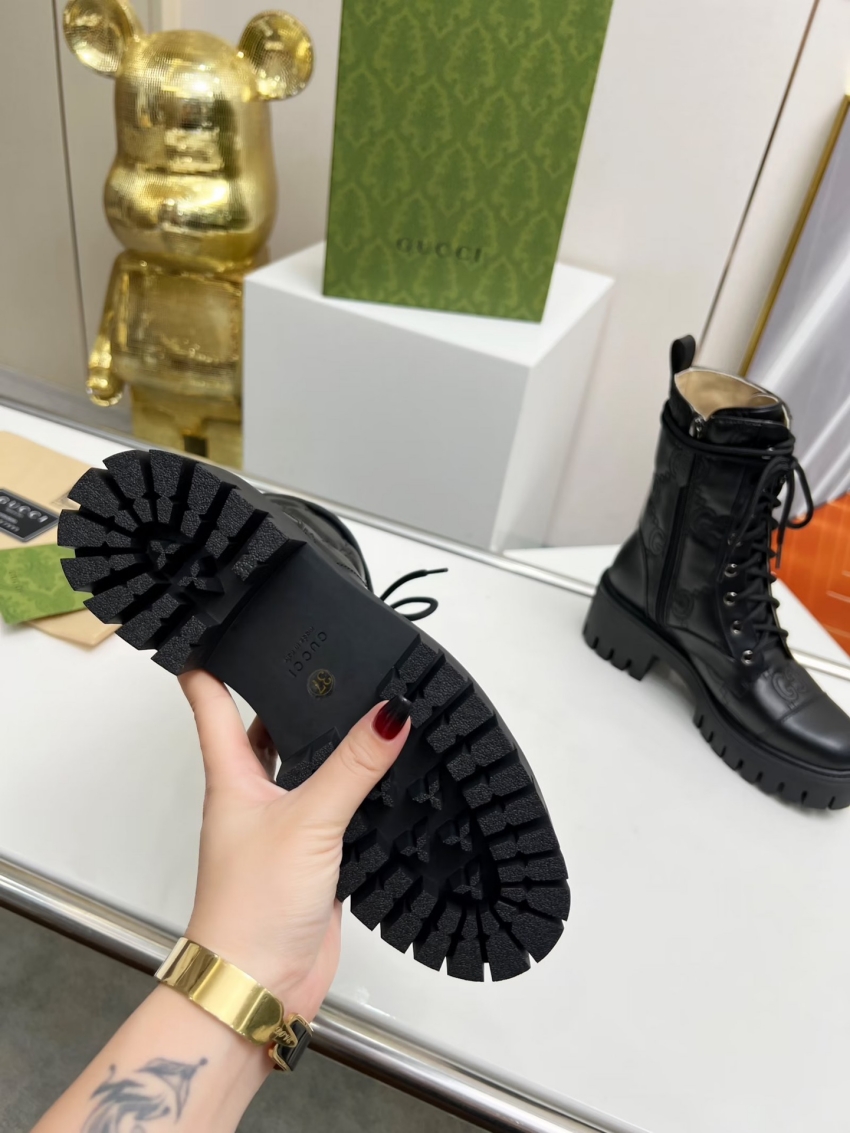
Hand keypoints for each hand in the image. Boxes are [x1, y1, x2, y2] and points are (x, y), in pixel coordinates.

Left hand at [178, 670, 410, 1020]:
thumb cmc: (250, 910)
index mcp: (232, 778)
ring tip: (357, 705)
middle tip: (313, 660)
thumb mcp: (307, 821)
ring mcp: (283, 828)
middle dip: (287, 697)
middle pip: (263, 731)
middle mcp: (253, 797)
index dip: (213, 661)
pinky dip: (354, 792)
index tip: (221, 625)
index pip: (212, 702)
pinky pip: (334, 811)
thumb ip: (352, 766)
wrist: (259, 986)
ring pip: (304, 769)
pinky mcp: (313, 859)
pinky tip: (378, 779)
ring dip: (326, 744)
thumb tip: (390, 713)